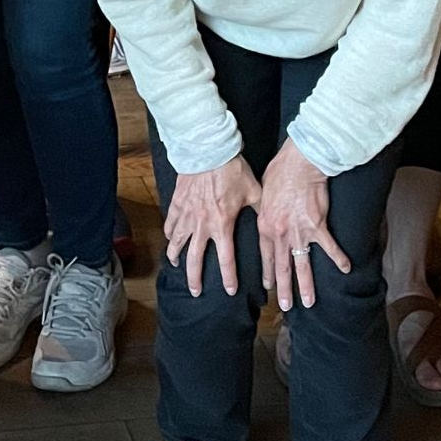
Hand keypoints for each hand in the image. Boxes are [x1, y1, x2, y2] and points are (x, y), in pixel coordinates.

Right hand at [163, 155, 261, 296]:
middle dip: (194, 278)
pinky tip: (169, 237)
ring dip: (175, 256)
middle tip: (195, 291)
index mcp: (222, 224)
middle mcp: (202, 224)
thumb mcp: (254, 191)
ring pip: (176, 242)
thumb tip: (271, 220)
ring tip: (176, 265)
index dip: (227, 277)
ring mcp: (186, 213)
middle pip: (195, 258)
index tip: (229, 290)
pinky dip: (169, 232)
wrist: (209, 149)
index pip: (225, 259)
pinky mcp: (177, 201)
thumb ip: (260, 209)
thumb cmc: (232, 169)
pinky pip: (170, 222)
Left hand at [256, 140, 349, 313]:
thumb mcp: (262, 193)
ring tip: (308, 302)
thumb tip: (262, 217)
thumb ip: (262, 210)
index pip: (266, 256)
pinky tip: (346, 269)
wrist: (299, 164)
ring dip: (306, 285)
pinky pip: (330, 248)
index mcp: (265, 226)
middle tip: (285, 306)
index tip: (268, 286)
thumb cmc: (280, 173)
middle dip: (284, 289)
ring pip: (303, 265)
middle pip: (282, 267)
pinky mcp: (318, 227)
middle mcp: (281, 234)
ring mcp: (300, 232)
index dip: (268, 272)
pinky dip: (339, 259)